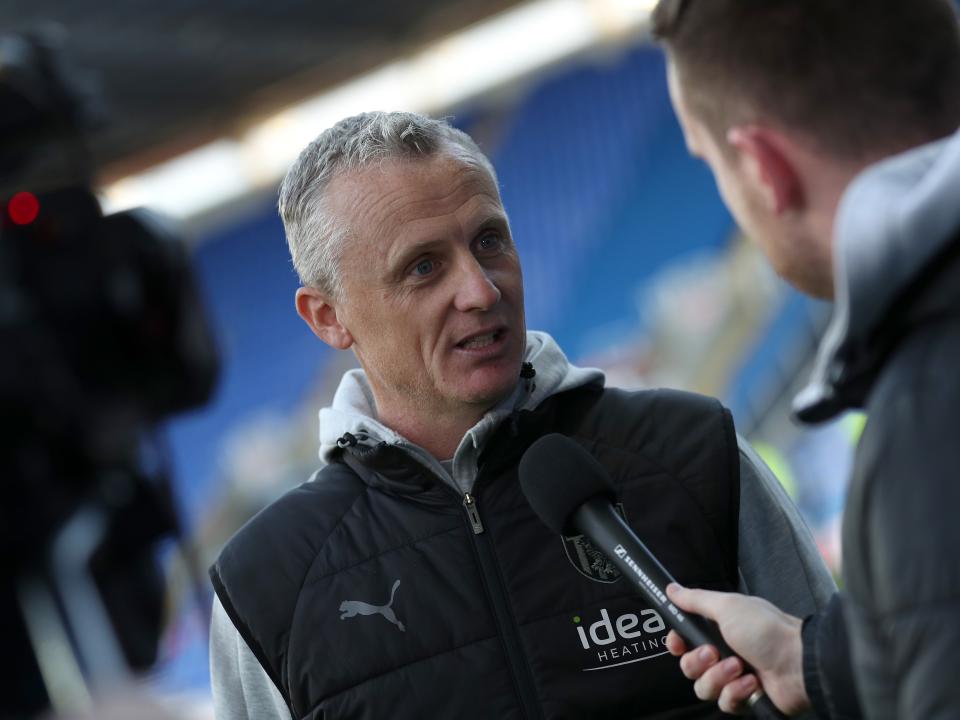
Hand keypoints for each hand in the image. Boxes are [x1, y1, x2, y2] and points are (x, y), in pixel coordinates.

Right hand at [665, 583, 808, 715]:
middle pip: (689, 666)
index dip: (677, 644)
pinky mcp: (745, 699)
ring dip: (719, 677)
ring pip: (704, 687)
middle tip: (714, 653)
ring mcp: (734, 677)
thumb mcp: (727, 606)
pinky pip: (724, 703)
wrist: (799, 663)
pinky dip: (736, 692)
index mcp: (719, 629)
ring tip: (739, 667)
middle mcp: (724, 652)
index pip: (684, 640)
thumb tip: (672, 589)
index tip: (678, 643)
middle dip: (698, 662)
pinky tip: (752, 682)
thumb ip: (696, 600)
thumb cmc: (766, 630)